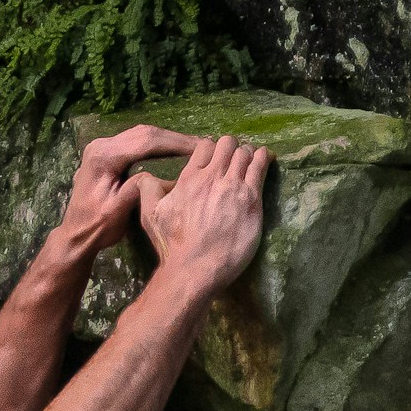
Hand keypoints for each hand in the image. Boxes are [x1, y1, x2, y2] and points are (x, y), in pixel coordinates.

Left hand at [50, 124, 198, 252]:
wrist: (76, 234)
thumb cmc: (97, 227)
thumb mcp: (117, 211)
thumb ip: (135, 189)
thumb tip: (155, 174)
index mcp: (103, 157)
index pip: (145, 142)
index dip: (175, 143)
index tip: (199, 147)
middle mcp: (101, 145)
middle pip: (144, 133)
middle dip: (175, 138)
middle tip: (203, 143)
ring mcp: (103, 147)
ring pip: (141, 135)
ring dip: (167, 139)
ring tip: (194, 145)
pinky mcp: (107, 152)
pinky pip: (136, 142)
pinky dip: (157, 144)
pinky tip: (174, 148)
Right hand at [134, 134, 270, 285]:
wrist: (195, 267)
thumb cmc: (172, 245)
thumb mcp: (150, 214)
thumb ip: (147, 189)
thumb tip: (145, 176)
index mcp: (189, 177)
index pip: (205, 146)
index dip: (212, 148)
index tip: (216, 156)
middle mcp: (212, 177)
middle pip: (227, 144)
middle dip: (231, 147)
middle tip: (235, 158)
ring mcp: (233, 186)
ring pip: (245, 153)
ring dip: (248, 153)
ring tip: (251, 159)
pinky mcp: (251, 199)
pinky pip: (260, 168)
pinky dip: (263, 159)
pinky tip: (265, 158)